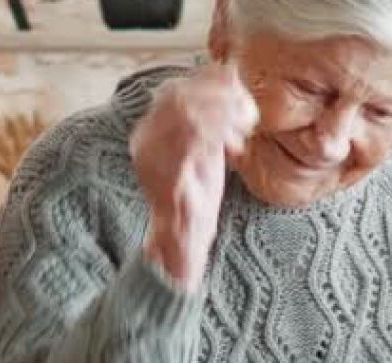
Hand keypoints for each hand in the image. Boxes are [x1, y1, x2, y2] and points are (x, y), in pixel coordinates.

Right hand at [130, 64, 257, 290]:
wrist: (181, 247)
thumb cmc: (196, 201)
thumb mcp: (203, 154)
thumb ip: (209, 126)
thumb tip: (233, 91)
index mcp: (150, 134)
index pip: (175, 90)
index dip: (210, 86)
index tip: (241, 97)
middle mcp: (145, 142)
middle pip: (178, 96)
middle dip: (219, 98)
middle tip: (246, 114)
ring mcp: (154, 160)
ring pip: (184, 113)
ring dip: (222, 115)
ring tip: (242, 131)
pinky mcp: (169, 179)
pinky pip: (192, 143)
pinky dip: (218, 138)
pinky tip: (235, 149)